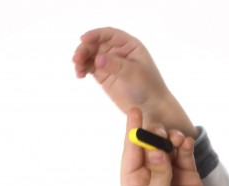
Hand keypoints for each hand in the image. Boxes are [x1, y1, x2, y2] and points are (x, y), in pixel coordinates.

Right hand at [73, 27, 195, 135]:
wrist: (151, 108)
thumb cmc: (149, 88)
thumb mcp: (134, 74)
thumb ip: (116, 65)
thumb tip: (98, 58)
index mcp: (129, 45)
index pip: (109, 34)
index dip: (95, 34)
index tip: (84, 39)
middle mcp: (118, 51)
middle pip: (96, 44)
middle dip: (84, 49)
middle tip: (77, 59)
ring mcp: (110, 63)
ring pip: (90, 55)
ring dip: (81, 59)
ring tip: (78, 69)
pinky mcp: (104, 75)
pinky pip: (89, 67)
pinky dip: (82, 68)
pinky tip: (80, 74)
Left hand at [121, 107, 228, 185]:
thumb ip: (158, 173)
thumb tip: (155, 148)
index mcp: (133, 183)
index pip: (131, 152)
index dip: (133, 131)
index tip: (135, 111)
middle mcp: (150, 175)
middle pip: (149, 146)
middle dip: (154, 135)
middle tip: (161, 130)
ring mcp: (169, 174)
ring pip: (167, 148)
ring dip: (171, 140)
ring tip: (176, 139)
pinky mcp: (187, 175)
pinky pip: (184, 155)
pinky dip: (185, 147)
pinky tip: (185, 143)